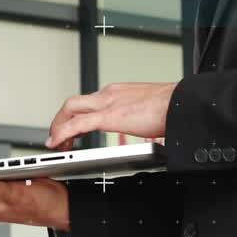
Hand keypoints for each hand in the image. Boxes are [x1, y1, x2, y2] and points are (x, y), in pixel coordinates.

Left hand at [44, 81, 177, 151]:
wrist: (181, 103)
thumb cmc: (170, 107)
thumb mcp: (146, 110)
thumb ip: (137, 118)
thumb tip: (141, 129)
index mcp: (117, 92)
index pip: (87, 101)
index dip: (74, 115)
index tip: (73, 129)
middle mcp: (109, 94)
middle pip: (73, 103)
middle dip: (60, 120)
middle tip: (59, 138)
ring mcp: (108, 103)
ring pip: (70, 109)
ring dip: (58, 126)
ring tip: (56, 143)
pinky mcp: (109, 116)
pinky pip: (78, 124)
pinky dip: (63, 133)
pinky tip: (57, 143)